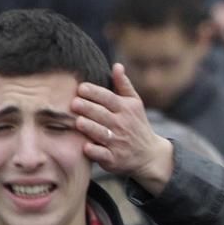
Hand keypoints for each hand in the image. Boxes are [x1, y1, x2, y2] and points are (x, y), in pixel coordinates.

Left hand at [72, 63, 173, 194]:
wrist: (149, 155)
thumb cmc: (136, 125)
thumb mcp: (134, 104)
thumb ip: (123, 85)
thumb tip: (117, 65)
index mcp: (125, 109)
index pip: (108, 98)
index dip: (95, 92)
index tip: (81, 88)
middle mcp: (122, 125)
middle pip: (102, 114)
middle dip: (88, 108)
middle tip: (74, 103)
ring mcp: (118, 143)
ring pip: (101, 133)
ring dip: (90, 127)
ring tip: (77, 121)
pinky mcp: (114, 159)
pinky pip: (102, 154)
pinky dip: (94, 151)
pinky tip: (85, 146)